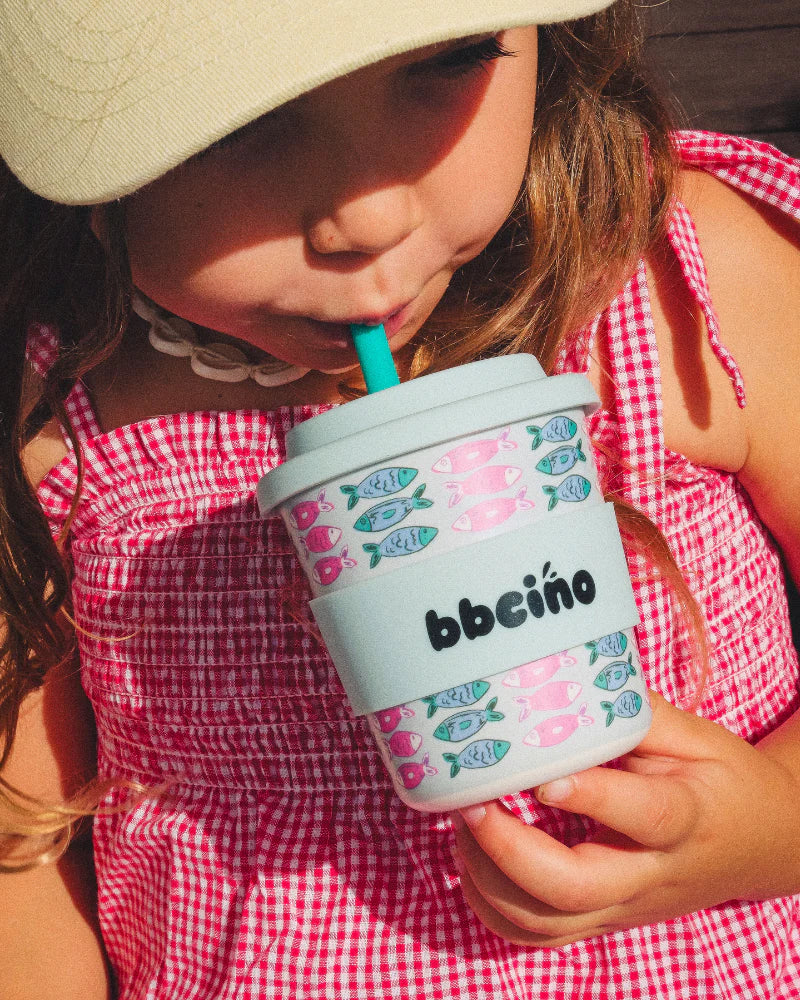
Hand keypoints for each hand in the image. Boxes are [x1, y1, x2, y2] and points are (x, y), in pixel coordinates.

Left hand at [450, 691, 799, 946]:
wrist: (762, 845)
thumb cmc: (724, 781)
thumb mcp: (696, 736)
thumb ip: (637, 714)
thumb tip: (570, 678)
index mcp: (685, 817)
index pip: (642, 817)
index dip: (590, 798)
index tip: (541, 776)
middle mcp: (650, 874)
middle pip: (575, 890)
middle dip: (509, 851)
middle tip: (473, 803)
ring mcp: (625, 907)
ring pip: (547, 924)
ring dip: (491, 880)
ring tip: (466, 822)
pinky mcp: (606, 921)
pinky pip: (541, 937)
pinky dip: (495, 909)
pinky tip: (475, 862)